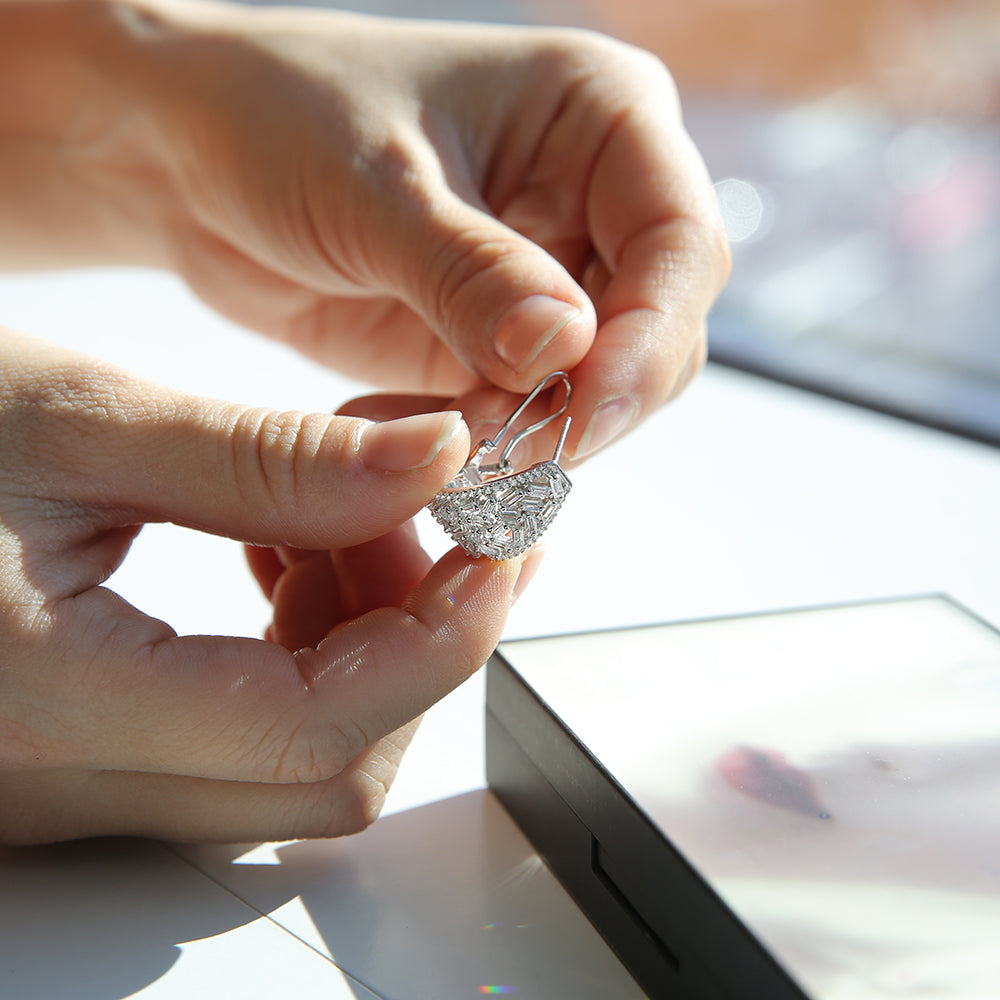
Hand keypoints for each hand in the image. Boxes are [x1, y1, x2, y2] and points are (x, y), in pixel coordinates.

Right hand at [0, 330, 538, 843]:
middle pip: (328, 765)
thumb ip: (270, 461)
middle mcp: (50, 785)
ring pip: (296, 759)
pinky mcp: (78, 757)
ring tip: (339, 513)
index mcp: (38, 701)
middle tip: (424, 509)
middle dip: (414, 633)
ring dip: (362, 638)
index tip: (502, 543)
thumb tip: (432, 464)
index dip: (443, 635)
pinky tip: (284, 550)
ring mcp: (64, 787)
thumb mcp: (73, 417)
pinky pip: (242, 738)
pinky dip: (303, 649)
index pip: (316, 728)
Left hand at [4, 0, 727, 462]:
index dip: (652, 335)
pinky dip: (490, 441)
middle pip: (656, 326)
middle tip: (523, 454)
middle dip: (597, 398)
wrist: (188, 161)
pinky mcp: (492, 338)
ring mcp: (543, 275)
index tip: (591, 408)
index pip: (680, 240)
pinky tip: (427, 437)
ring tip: (460, 452)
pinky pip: (524, 410)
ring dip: (539, 431)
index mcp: (597, 117)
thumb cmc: (276, 116)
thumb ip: (474, 274)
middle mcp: (587, 199)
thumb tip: (568, 351)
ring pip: (595, 383)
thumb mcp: (376, 189)